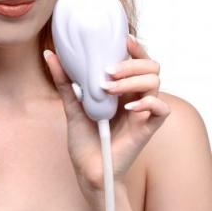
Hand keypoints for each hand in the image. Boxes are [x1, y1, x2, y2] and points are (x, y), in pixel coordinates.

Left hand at [44, 35, 170, 192]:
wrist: (88, 170)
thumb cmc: (84, 141)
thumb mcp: (71, 106)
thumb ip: (64, 81)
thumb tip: (49, 54)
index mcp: (122, 89)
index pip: (137, 60)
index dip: (135, 47)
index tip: (122, 40)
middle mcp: (135, 97)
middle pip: (150, 66)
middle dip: (131, 63)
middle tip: (107, 71)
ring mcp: (143, 112)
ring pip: (155, 82)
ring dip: (133, 80)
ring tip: (108, 89)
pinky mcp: (147, 129)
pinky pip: (161, 109)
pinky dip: (148, 102)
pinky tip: (129, 106)